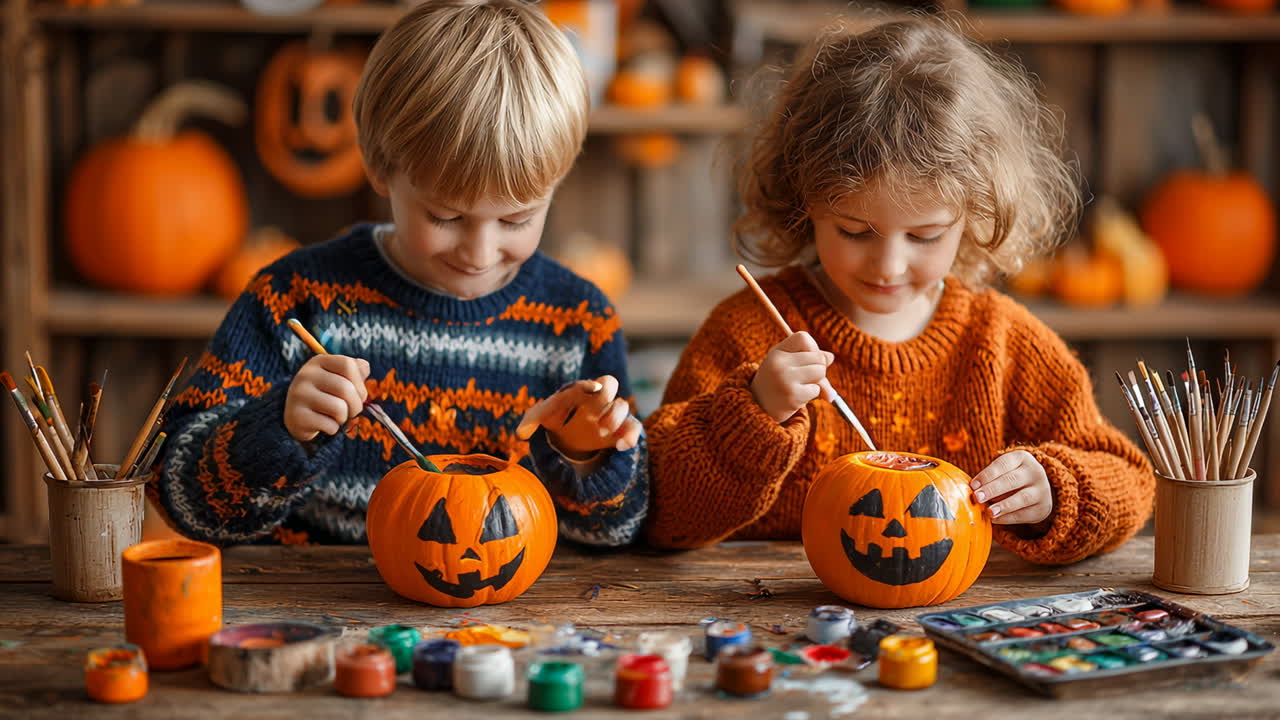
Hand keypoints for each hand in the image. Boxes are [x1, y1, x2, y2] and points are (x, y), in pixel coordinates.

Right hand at [284, 355, 370, 442]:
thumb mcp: (338, 377)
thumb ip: (354, 370)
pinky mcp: (297, 417)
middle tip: (352, 410)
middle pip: (345, 388)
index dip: (359, 382)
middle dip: (356, 404)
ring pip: (339, 408)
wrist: (297, 418)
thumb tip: (365, 367)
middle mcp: (305, 375)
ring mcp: (299, 395)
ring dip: (344, 417)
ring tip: (337, 417)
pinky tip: (323, 424)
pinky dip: (333, 429)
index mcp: (318, 362)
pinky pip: (330, 425)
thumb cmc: (325, 395)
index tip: (358, 393)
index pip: (347, 365)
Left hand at [516, 375, 641, 458]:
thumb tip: (521, 434)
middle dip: (605, 397)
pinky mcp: (621, 431)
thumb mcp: (542, 417)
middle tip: (594, 415)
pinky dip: (631, 436)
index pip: (591, 382)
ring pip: (624, 407)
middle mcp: (599, 399)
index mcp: (583, 391)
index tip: (592, 390)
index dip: (592, 385)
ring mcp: (611, 414)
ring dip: (616, 418)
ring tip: (602, 433)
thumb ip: (531, 421)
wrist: (570, 434)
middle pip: (611, 385)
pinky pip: (634, 428)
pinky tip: (621, 446)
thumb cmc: (556, 417)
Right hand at [749, 331, 834, 422]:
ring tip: (800, 387)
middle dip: (817, 369)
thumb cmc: (776, 382)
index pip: (803, 338)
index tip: (805, 359)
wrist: (758, 408)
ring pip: (820, 373)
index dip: (811, 348)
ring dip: (816, 383)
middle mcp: (779, 363)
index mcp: (776, 352)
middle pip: (818, 358)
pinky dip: (812, 395)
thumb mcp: (785, 363)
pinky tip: (797, 398)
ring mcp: (785, 379)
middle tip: (803, 378)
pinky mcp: (792, 396)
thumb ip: (806, 356)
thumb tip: (830, 357)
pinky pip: (817, 390)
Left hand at [970, 450, 1052, 524]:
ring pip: (1023, 498)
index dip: (987, 475)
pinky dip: (1008, 517)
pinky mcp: (1042, 508)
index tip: (973, 485)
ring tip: (989, 512)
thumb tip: (973, 492)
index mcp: (1021, 458)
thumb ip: (988, 479)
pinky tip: (995, 519)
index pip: (1003, 464)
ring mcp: (1042, 491)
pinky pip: (1024, 514)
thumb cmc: (1010, 477)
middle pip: (1012, 480)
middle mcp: (1035, 472)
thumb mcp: (1003, 471)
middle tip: (978, 497)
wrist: (1038, 489)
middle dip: (993, 489)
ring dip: (1004, 505)